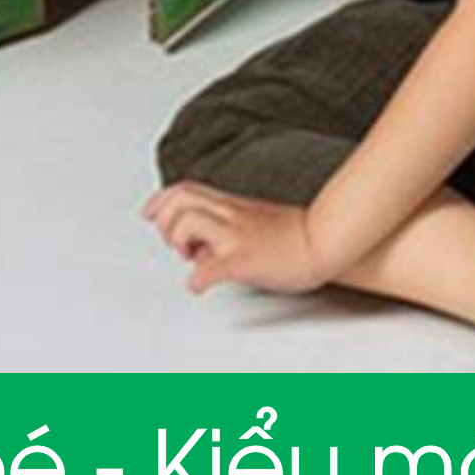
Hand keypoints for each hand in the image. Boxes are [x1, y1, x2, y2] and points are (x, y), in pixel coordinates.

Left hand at [142, 182, 327, 295]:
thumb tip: (205, 240)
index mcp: (232, 204)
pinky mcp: (244, 259)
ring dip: (178, 240)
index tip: (149, 212)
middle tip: (174, 243)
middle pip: (179, 200)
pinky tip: (199, 285)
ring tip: (189, 257)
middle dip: (164, 220)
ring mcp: (236, 235)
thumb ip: (229, 220)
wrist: (325, 238)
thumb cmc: (297, 234)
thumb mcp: (256, 216)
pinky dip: (196, 278)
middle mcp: (230, 214)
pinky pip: (209, 266)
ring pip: (187, 222)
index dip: (161, 200)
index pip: (185, 189)